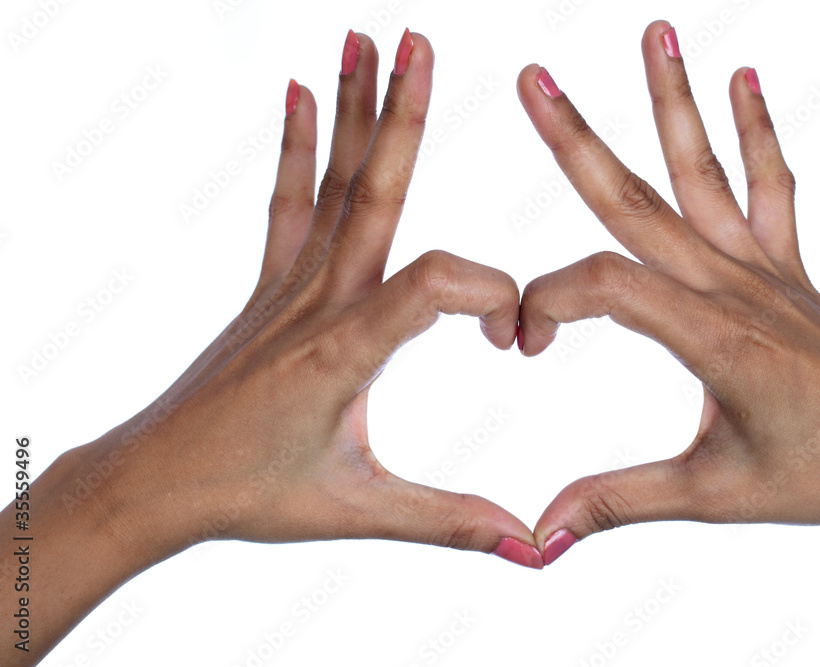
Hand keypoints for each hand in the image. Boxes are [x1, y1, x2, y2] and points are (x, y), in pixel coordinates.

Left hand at [2, 28, 539, 663]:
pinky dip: (294, 146)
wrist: (155, 482)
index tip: (517, 336)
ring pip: (329, 182)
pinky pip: (287, 205)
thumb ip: (448, 520)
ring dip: (352, 109)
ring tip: (364, 37)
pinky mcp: (269, 288)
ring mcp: (288, 287)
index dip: (491, 293)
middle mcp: (318, 301)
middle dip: (402, 114)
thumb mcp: (359, 510)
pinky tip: (295, 93)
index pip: (435, 283)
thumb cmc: (252, 494)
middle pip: (372, 191)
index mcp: (346, 349)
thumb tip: (529, 543)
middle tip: (418, 39)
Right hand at [516, 18, 819, 608]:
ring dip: (675, 102)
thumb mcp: (710, 494)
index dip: (546, 302)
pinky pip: (773, 189)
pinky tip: (745, 79)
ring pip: (707, 174)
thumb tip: (539, 535)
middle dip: (577, 139)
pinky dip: (758, 134)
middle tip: (531, 81)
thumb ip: (617, 502)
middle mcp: (737, 287)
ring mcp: (768, 271)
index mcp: (712, 337)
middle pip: (640, 200)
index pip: (604, 285)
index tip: (521, 342)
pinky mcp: (791, 270)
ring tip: (657, 32)